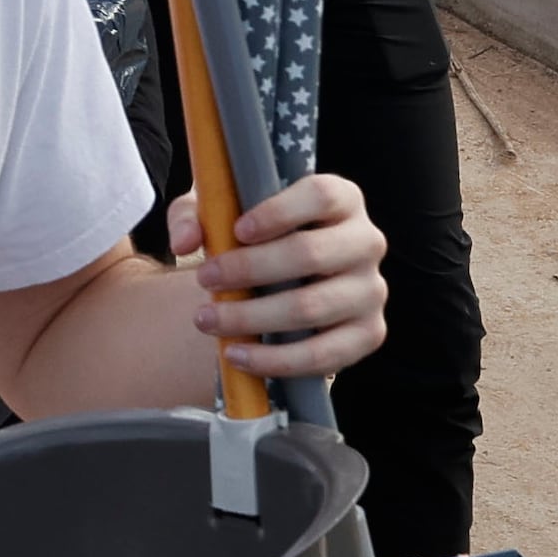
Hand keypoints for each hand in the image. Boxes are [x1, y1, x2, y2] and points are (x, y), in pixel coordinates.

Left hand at [173, 170, 391, 387]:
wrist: (281, 280)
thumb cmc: (255, 237)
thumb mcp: (222, 213)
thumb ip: (194, 216)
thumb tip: (185, 242)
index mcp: (342, 199)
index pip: (321, 196)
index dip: (279, 212)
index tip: (236, 230)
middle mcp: (367, 241)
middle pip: (310, 253)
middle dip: (249, 269)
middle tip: (204, 278)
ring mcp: (372, 290)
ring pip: (312, 307)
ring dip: (251, 318)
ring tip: (206, 320)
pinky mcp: (369, 334)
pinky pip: (324, 355)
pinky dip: (275, 360)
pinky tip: (235, 354)